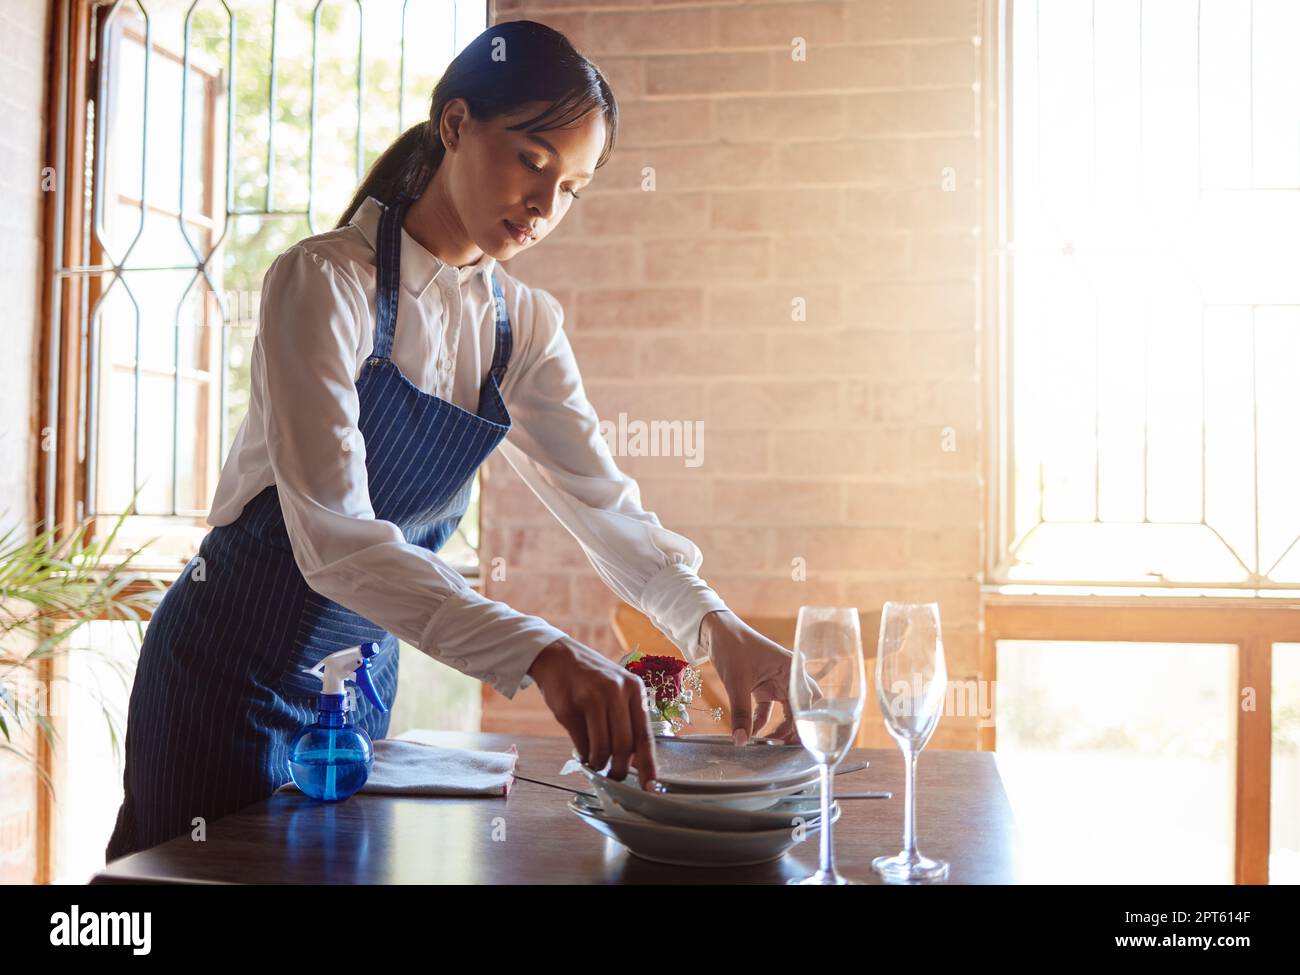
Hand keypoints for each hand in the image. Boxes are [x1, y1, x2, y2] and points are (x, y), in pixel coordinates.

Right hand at [526, 636, 658, 789]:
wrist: (557, 656)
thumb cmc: (592, 679)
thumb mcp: (617, 691)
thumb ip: (629, 722)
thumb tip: (637, 762)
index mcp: (634, 689)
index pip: (645, 735)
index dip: (648, 765)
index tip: (650, 787)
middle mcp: (616, 691)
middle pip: (624, 746)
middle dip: (619, 770)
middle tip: (615, 777)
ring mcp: (592, 698)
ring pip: (602, 748)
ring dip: (599, 764)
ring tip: (596, 763)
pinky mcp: (570, 708)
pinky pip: (581, 744)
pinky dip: (584, 755)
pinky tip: (583, 753)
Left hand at [699, 609, 798, 745]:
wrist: (716, 632)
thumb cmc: (732, 647)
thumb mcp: (737, 682)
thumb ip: (741, 713)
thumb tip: (741, 741)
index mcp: (792, 670)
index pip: (808, 703)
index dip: (807, 725)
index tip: (800, 745)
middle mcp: (791, 676)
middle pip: (801, 709)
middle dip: (796, 730)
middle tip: (787, 750)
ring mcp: (778, 681)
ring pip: (787, 712)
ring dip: (779, 728)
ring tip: (770, 746)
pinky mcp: (765, 686)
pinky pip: (769, 710)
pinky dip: (762, 722)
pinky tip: (752, 733)